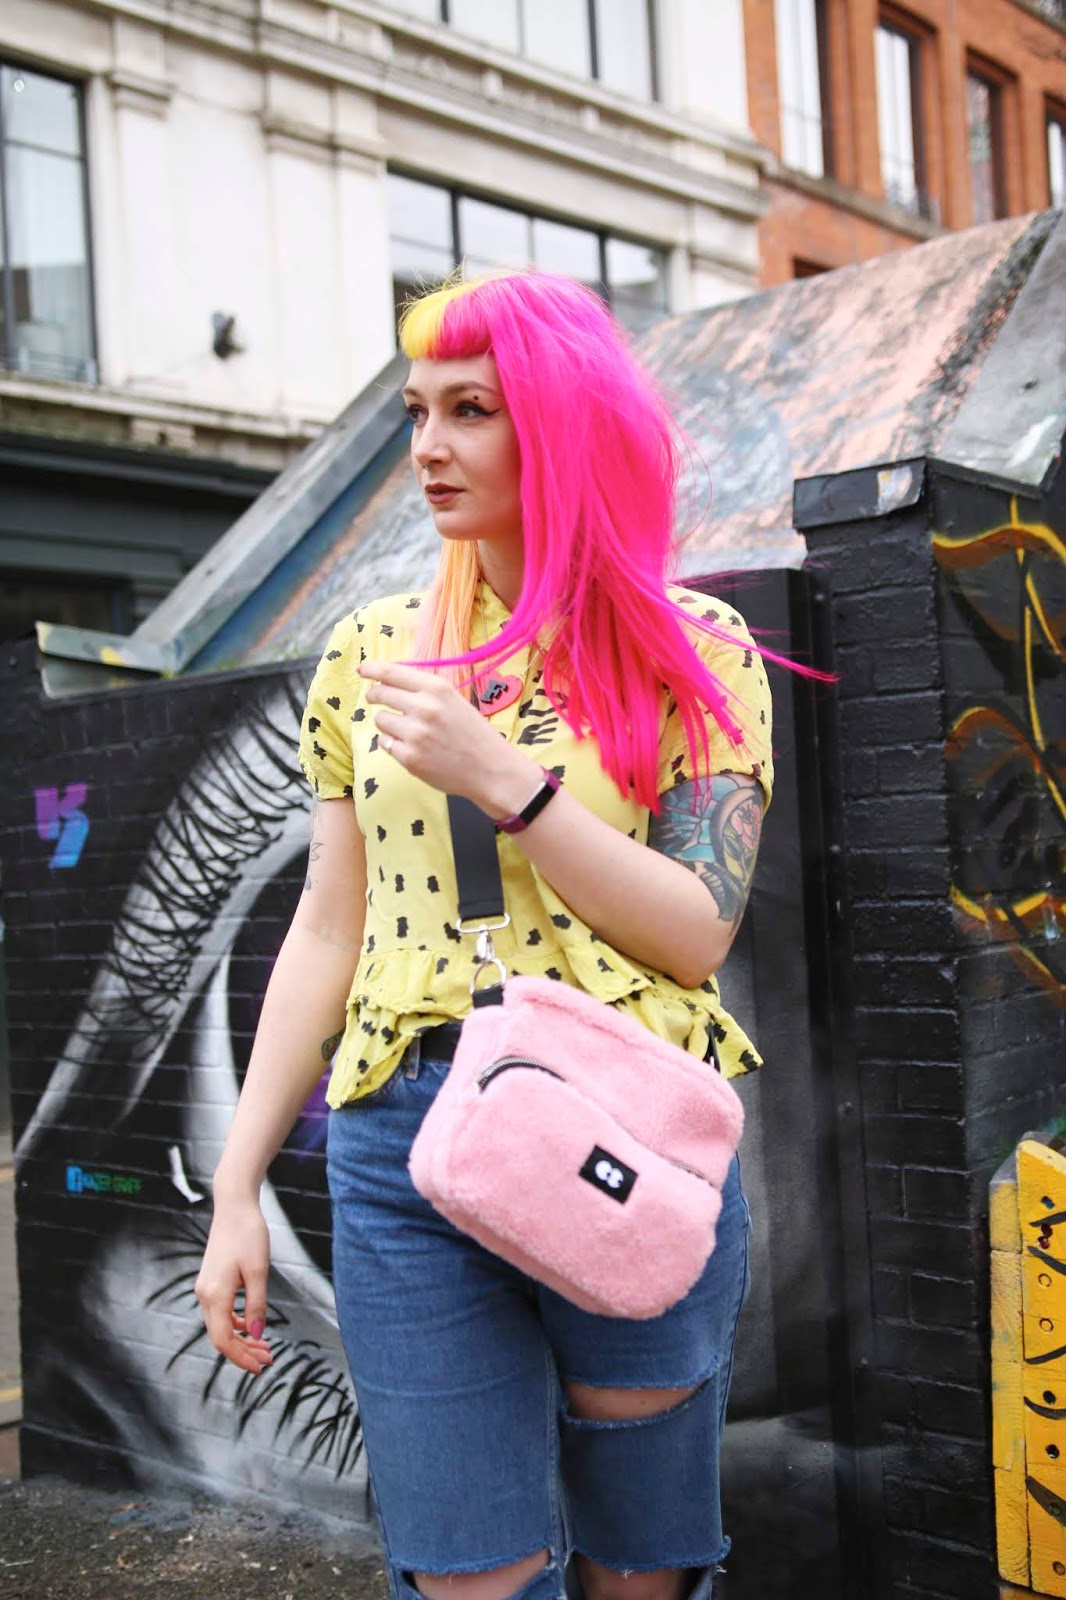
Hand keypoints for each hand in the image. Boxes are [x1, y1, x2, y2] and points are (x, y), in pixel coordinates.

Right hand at [195, 1198, 273, 1375]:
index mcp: (215, 1295)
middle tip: (268, 1359)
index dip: (241, 1357)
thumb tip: (258, 1334)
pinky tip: (251, 1324)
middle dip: (243, 1351)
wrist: (233, 1206)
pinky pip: (220, 1311)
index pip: (224, 1340)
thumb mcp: (259, 1271)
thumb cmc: (248, 1234)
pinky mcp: (210, 1281)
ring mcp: (205, 1288)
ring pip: (219, 1325)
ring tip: (264, 1345)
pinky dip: (235, 1323)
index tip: (261, 1366)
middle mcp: (204, 1295)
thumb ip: (257, 1305)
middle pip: (220, 1336)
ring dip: (240, 1338)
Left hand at [360, 660, 536, 808]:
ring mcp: (415, 734)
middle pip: (380, 694)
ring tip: (406, 730)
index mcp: (437, 688)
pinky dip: (392, 743)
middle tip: (374, 698)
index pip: (392, 672)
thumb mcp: (454, 700)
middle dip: (374, 695)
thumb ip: (425, 690)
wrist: (490, 768)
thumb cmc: (473, 733)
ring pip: (380, 719)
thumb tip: (390, 680)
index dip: (372, 669)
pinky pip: (384, 742)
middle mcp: (424, 708)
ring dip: (387, 722)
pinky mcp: (409, 758)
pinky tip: (409, 746)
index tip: (362, 669)